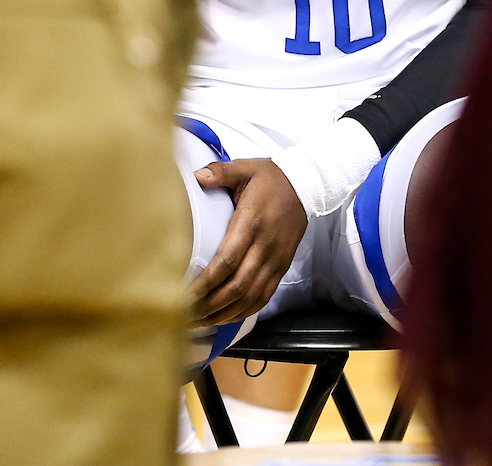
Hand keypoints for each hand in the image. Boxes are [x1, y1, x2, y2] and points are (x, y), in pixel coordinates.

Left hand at [190, 157, 307, 326]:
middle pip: (236, 286)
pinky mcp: (282, 266)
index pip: (227, 261)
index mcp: (251, 222)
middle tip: (186, 314)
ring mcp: (275, 259)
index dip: (205, 282)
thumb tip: (197, 175)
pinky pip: (264, 297)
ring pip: (250, 297)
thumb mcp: (246, 168)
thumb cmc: (272, 177)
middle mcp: (265, 246)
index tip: (185, 294)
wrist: (307, 184)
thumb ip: (221, 171)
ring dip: (224, 314)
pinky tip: (226, 317)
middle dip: (209, 305)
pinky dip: (244, 311)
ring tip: (201, 322)